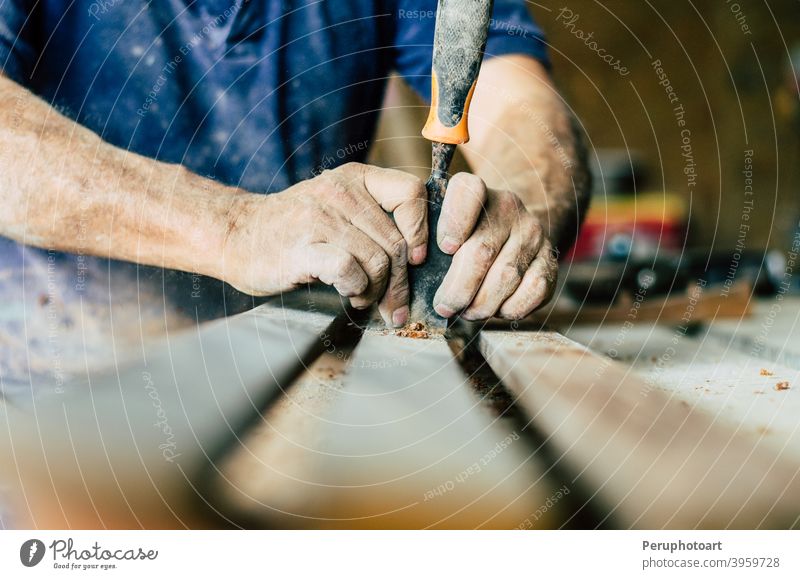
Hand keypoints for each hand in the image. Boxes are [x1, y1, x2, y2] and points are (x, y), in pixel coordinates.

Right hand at [220, 163, 426, 326]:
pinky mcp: (304, 246)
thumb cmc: (293, 228)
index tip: (414, 258)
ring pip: (377, 260)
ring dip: (376, 290)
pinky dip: (355, 288)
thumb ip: (373, 219)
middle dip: (399, 282)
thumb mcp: (336, 206)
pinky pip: (350, 271)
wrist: (236, 234)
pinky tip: (347, 292)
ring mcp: (321, 218)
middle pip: (395, 242)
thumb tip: (416, 260)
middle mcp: (340, 192)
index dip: (420, 230)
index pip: (412, 192)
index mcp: (355, 178)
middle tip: (391, 303)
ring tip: (362, 297)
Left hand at [432, 173, 556, 319]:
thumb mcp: (441, 222)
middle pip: (482, 250)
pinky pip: (534, 289)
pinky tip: (497, 310)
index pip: (468, 193)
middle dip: (459, 287)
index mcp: (476, 190)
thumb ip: (426, 237)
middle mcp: (508, 207)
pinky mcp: (548, 260)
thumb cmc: (462, 233)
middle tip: (444, 305)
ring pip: (506, 275)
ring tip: (467, 312)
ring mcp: (532, 233)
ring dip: (482, 303)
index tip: (444, 248)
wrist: (512, 225)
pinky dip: (512, 307)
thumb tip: (409, 274)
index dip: (455, 222)